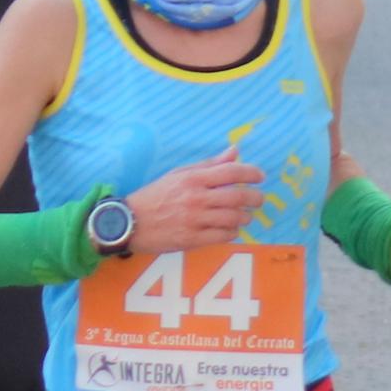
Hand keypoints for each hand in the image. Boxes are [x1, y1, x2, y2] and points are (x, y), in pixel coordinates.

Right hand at [124, 152, 264, 256]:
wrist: (130, 222)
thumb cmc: (155, 195)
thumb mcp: (179, 174)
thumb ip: (209, 165)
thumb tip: (234, 151)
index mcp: (193, 179)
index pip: (231, 172)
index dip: (251, 173)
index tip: (260, 177)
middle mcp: (196, 198)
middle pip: (238, 197)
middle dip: (255, 199)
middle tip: (258, 200)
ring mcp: (195, 220)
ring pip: (234, 219)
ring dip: (245, 217)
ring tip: (245, 216)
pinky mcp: (192, 240)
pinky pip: (223, 236)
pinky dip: (232, 232)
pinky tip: (231, 229)